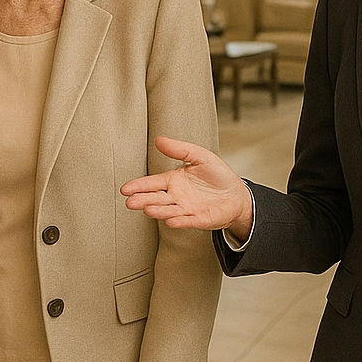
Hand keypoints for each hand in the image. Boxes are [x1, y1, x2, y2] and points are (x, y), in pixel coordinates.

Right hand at [121, 137, 253, 242]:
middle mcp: (176, 197)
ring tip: (148, 209)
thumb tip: (159, 139)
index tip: (125, 189)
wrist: (236, 194)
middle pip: (156, 199)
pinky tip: (171, 221)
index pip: (152, 184)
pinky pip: (188, 221)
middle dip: (143, 200)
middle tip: (130, 202)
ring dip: (159, 211)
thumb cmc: (216, 175)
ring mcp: (186, 209)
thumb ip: (180, 149)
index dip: (139, 186)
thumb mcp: (200, 156)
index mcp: (173, 181)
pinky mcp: (199, 219)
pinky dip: (180, 222)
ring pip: (169, 211)